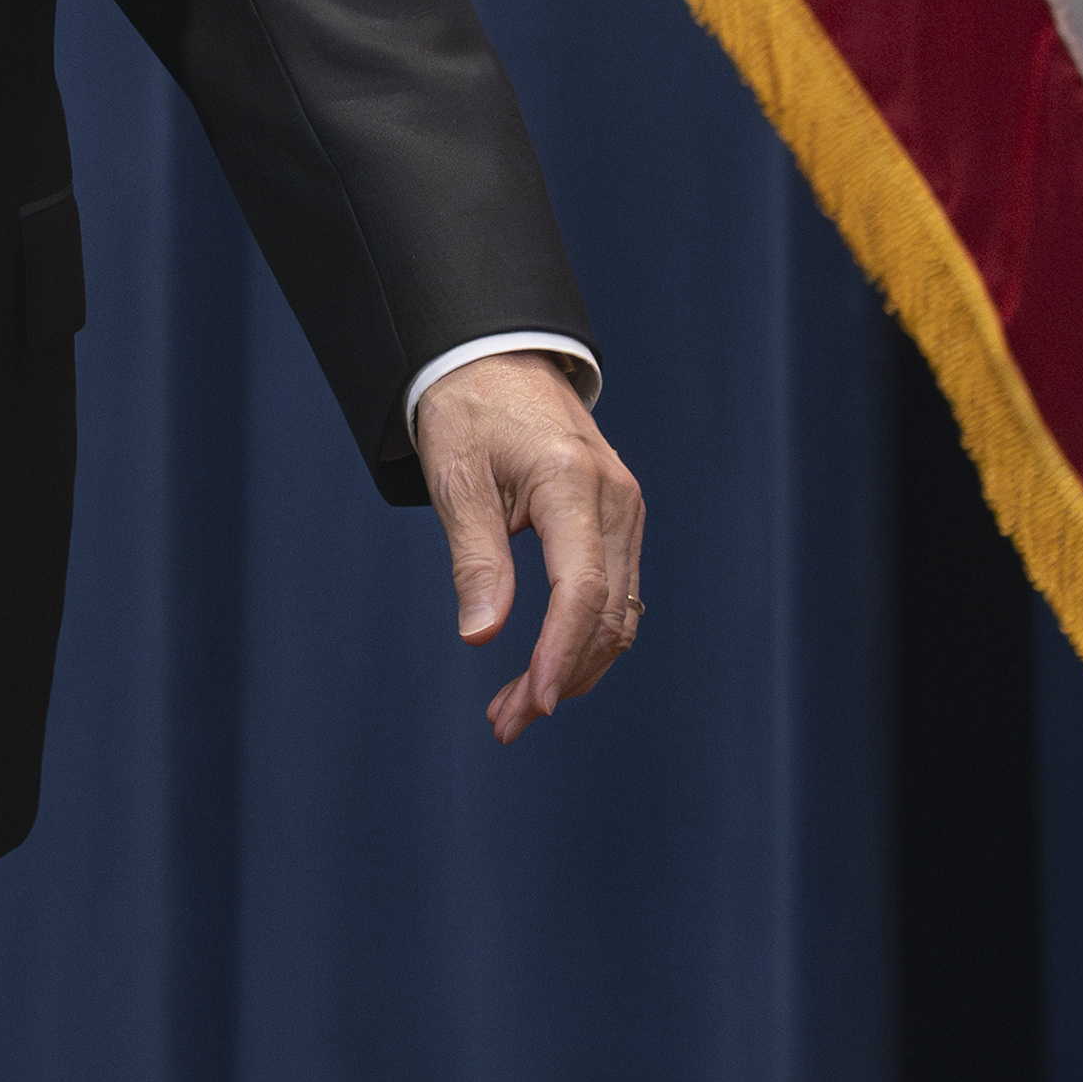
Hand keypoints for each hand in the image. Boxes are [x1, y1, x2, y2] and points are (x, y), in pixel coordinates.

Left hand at [411, 353, 645, 742]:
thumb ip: (474, 557)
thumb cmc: (468, 411)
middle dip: (561, 677)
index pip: (581, 588)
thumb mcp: (456, 478)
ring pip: (618, 612)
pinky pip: (616, 594)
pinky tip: (548, 669)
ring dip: (576, 667)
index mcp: (572, 482)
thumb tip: (482, 637)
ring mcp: (626, 509)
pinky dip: (587, 638)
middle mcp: (616, 498)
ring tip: (515, 709)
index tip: (534, 704)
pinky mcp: (620, 520)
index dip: (560, 654)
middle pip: (605, 612)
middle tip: (505, 723)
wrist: (497, 358)